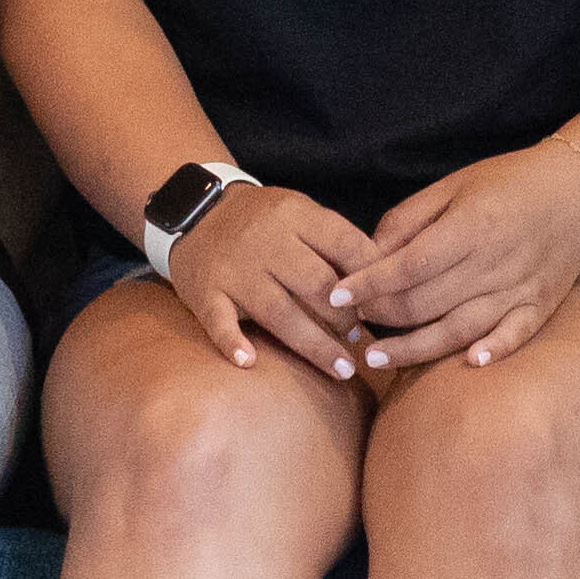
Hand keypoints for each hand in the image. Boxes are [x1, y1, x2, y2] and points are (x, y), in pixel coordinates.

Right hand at [158, 176, 374, 381]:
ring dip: (314, 345)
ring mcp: (234, 269)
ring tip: (343, 369)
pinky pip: (219, 321)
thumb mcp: (299, 211)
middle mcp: (266, 241)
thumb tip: (381, 282)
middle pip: (317, 285)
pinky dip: (232, 343)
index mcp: (296, 215)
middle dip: (346, 317)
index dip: (370, 279)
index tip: (385, 306)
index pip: (345, 245)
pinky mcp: (205, 292)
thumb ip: (334, 242)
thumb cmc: (261, 219)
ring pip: (279, 312)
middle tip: (360, 338)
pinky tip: (249, 363)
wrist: (194, 209)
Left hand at [343, 141, 579, 375]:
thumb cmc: (508, 183)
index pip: (410, 265)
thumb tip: (368, 256)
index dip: (369, 284)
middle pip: (426, 302)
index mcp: (471, 226)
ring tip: (375, 360)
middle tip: (348, 324)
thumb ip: (409, 221)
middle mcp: (495, 261)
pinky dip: (494, 350)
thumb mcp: (453, 186)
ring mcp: (520, 287)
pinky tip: (467, 365)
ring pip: (459, 328)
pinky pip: (515, 335)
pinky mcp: (540, 306)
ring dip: (414, 349)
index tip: (335, 297)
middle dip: (381, 317)